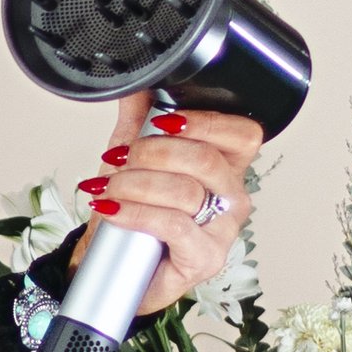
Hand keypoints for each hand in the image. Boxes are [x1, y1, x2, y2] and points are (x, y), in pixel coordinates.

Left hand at [74, 95, 259, 314]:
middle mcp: (232, 198)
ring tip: (108, 189)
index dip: (205, 122)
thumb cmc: (133, 215)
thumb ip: (138, 118)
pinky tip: (113, 210)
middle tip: (120, 159)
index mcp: (226, 168)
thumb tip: (138, 80)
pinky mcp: (204, 258)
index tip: (163, 122)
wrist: (114, 271)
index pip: (242, 134)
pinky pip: (173, 225)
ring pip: (186, 192)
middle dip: (153, 153)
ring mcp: (222, 231)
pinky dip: (136, 213)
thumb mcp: (131, 158)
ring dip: (135, 184)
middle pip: (206, 159)